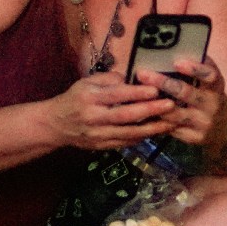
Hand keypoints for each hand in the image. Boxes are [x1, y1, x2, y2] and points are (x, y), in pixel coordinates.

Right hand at [44, 71, 171, 150]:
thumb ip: (109, 79)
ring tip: (171, 122)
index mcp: (90, 98)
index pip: (116, 95)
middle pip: (125, 116)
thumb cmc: (75, 98)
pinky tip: (156, 132)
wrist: (54, 125)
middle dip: (150, 111)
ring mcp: (97, 135)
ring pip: (128, 133)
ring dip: (151, 129)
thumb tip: (132, 78)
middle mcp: (94, 118)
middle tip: (171, 105)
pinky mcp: (100, 147)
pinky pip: (124, 143)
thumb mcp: (87, 82)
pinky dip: (141, 138)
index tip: (157, 89)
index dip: (137, 93)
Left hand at [139, 58, 225, 147]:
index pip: (209, 75)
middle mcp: (211, 105)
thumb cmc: (212, 97)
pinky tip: (142, 112)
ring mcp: (202, 123)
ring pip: (174, 114)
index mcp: (216, 87)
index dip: (194, 69)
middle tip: (143, 74)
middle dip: (163, 83)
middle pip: (186, 93)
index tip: (177, 62)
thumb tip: (175, 49)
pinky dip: (156, 120)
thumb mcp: (212, 83)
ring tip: (136, 94)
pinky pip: (171, 129)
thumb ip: (199, 69)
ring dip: (154, 104)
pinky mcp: (194, 138)